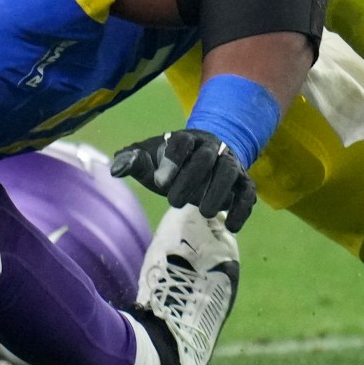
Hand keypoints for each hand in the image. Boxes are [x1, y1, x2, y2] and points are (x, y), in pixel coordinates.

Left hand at [111, 129, 258, 230]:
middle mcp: (211, 147)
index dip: (172, 159)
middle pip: (206, 157)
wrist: (204, 161)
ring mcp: (230, 164)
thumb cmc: (169, 164)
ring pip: (229, 172)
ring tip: (204, 214)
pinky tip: (231, 227)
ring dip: (218, 192)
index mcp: (186, 138)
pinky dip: (242, 209)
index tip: (158, 182)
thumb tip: (115, 169)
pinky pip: (248, 193)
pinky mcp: (243, 183)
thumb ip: (132, 161)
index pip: (181, 141)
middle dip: (191, 178)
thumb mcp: (149, 160)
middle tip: (172, 202)